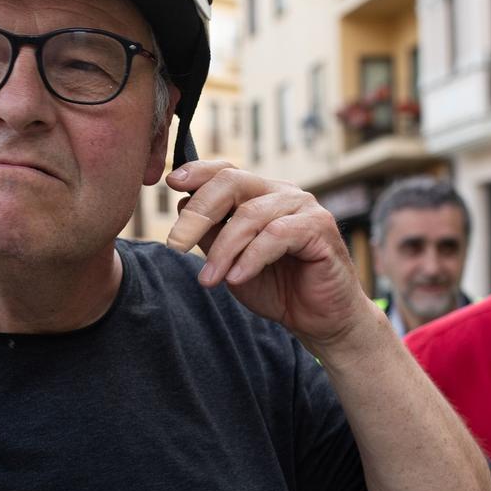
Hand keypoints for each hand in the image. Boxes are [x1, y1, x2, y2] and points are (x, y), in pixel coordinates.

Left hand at [164, 161, 377, 347]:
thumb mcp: (231, 262)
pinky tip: (237, 278)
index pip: (225, 172)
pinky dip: (251, 258)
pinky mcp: (319, 228)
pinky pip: (276, 235)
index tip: (171, 183)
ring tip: (209, 279)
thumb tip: (182, 205)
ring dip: (224, 249)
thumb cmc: (277, 287)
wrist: (319, 319)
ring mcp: (303, 207)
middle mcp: (281, 193)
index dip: (197, 173)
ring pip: (251, 214)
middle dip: (198, 212)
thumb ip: (212, 235)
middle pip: (232, 182)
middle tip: (176, 244)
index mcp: (259, 195)